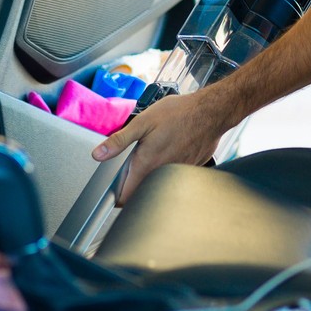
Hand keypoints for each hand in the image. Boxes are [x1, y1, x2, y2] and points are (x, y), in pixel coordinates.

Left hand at [92, 87, 239, 203]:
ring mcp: (176, 172)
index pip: (125, 197)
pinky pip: (171, 175)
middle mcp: (161, 173)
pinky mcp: (188, 168)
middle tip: (126, 168)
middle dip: (130, 186)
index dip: (114, 196)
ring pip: (156, 184)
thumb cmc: (180, 114)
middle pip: (140, 193)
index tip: (110, 188)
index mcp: (147, 164)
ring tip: (148, 155)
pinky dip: (165, 168)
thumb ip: (119, 140)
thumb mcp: (143, 122)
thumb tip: (99, 154)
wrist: (211, 112)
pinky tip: (167, 150)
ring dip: (148, 176)